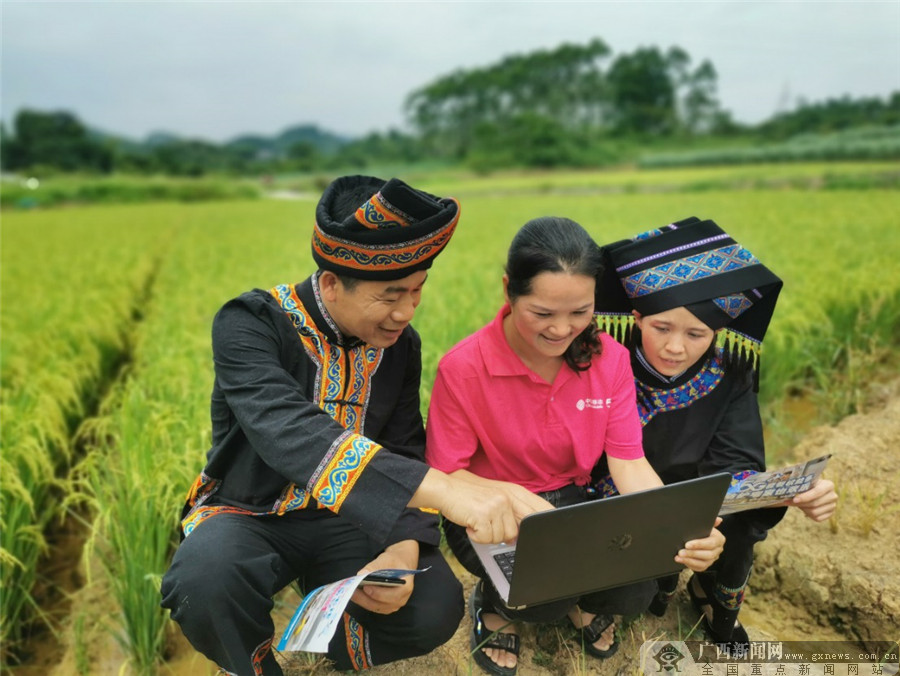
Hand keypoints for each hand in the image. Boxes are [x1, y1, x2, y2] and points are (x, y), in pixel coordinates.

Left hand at [350, 540, 417, 613]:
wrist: (399, 565)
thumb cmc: (394, 561)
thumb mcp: (387, 559)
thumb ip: (375, 566)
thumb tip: (361, 574)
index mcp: (405, 588)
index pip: (392, 596)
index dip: (378, 593)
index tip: (365, 586)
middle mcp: (400, 600)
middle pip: (381, 604)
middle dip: (365, 598)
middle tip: (353, 590)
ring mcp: (392, 605)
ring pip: (374, 607)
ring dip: (362, 600)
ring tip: (350, 592)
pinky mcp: (384, 607)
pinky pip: (372, 606)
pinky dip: (363, 601)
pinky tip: (355, 594)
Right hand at [409, 469, 552, 544]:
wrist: (446, 490)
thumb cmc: (468, 496)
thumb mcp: (495, 499)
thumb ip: (511, 513)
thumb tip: (520, 535)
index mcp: (514, 493)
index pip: (539, 509)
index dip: (545, 523)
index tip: (549, 533)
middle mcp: (508, 498)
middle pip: (517, 531)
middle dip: (503, 535)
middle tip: (488, 527)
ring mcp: (497, 506)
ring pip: (501, 537)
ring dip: (486, 535)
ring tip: (477, 521)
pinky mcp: (484, 515)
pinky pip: (486, 538)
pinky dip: (476, 536)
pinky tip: (471, 523)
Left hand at [675, 517, 724, 571]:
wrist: (699, 539)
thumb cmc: (702, 530)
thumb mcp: (705, 525)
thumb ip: (711, 522)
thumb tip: (718, 519)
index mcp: (719, 539)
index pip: (710, 543)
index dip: (699, 544)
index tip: (687, 544)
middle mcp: (718, 550)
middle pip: (707, 554)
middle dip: (692, 553)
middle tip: (681, 552)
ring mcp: (713, 559)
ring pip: (703, 563)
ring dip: (690, 560)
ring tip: (679, 557)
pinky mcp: (707, 565)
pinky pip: (700, 567)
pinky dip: (690, 565)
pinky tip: (682, 561)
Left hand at [790, 478, 836, 521]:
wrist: (813, 490)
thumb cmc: (807, 484)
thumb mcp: (805, 481)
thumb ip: (799, 484)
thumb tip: (785, 489)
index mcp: (828, 485)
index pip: (816, 492)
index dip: (805, 497)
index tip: (794, 499)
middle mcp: (833, 496)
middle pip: (814, 504)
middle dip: (800, 504)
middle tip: (787, 502)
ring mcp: (833, 506)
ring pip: (814, 512)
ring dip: (803, 509)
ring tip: (798, 503)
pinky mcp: (830, 514)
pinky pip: (817, 518)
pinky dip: (808, 514)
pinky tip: (804, 508)